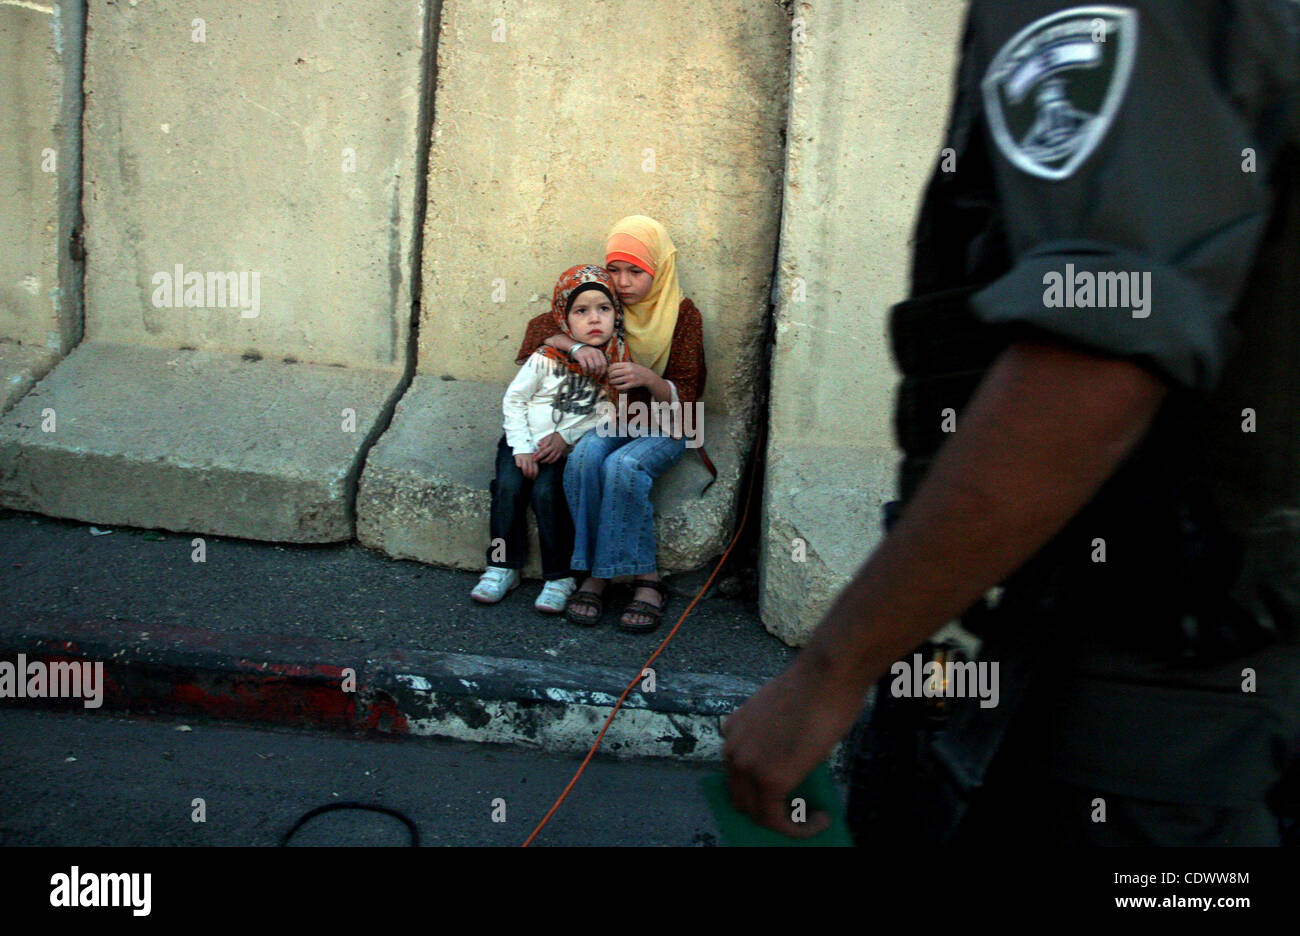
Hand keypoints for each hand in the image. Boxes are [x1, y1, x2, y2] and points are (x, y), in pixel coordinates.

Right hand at [514, 452, 537, 478]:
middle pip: (530, 471)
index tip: (533, 480)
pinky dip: (518, 465)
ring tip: (524, 476)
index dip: (534, 476)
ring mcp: (524, 459)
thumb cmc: (528, 454)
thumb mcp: (533, 458)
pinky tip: (519, 468)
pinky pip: (518, 462)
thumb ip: (534, 465)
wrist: (522, 444)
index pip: (535, 470)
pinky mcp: (518, 457)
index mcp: (534, 461)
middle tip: (528, 479)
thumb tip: (535, 475)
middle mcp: (529, 460)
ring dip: (525, 474)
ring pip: (525, 468)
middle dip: (529, 477)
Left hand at [534, 433, 566, 463]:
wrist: (565, 436)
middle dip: (539, 457)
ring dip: (545, 460)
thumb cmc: (556, 436)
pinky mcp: (560, 452)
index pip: (542, 448)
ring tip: (541, 462)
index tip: (533, 456)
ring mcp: (557, 450)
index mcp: (549, 442)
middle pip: (545, 453)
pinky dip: (552, 461)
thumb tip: (538, 444)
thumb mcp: (549, 436)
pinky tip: (549, 462)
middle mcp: (553, 447)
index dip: (537, 452)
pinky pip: (556, 458)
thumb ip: (543, 440)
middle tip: (535, 460)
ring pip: (550, 457)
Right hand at [573, 345, 606, 377]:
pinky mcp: (580, 357)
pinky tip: (585, 373)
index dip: (603, 371)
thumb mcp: (595, 354)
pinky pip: (584, 366)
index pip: (604, 363)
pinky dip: (585, 371)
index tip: (601, 375)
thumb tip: (603, 372)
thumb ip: (599, 360)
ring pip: (592, 367)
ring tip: (590, 375)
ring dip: (591, 373)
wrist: (577, 347)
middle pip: (598, 366)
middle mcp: (594, 353)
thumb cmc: (588, 353)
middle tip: (595, 376)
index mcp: (599, 352)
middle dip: (597, 373)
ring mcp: (587, 354)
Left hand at [607, 361, 654, 390]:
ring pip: (616, 380)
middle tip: (609, 377)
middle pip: (614, 373)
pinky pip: (621, 387)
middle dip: (609, 376)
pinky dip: (616, 387)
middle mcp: (628, 370)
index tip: (608, 371)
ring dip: (611, 382)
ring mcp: (630, 378)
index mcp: (628, 364)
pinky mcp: (632, 384)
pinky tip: (615, 386)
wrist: (648, 376)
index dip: (609, 369)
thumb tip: (611, 367)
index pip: (614, 366)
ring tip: (611, 382)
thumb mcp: (631, 364)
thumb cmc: (638, 370)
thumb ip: (622, 365)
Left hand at [721, 652, 867, 837]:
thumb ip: (777, 738)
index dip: (759, 790)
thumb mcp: (785, 716)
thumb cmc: (817, 687)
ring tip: (813, 817)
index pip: (738, 773)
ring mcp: (748, 765)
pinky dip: (798, 828)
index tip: (787, 795)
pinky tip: (819, 820)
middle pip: (742, 797)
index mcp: (733, 729)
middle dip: (769, 809)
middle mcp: (733, 748)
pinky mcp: (769, 780)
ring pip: (757, 813)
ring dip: (786, 822)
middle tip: (799, 810)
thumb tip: (792, 758)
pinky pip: (777, 819)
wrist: (827, 675)